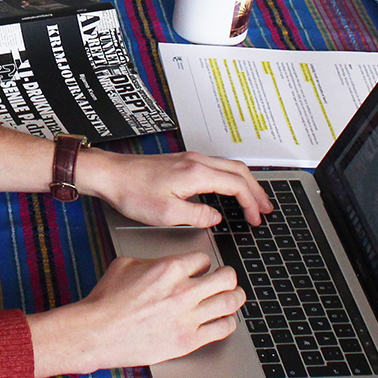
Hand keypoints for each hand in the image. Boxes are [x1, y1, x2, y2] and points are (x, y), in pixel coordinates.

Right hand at [26, 252, 243, 376]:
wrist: (98, 332)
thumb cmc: (106, 300)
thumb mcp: (126, 264)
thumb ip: (152, 261)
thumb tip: (163, 263)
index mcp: (169, 268)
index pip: (204, 259)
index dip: (204, 263)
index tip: (203, 269)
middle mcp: (183, 292)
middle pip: (226, 278)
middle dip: (229, 277)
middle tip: (228, 279)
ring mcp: (187, 318)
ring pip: (229, 303)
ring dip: (236, 297)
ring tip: (235, 297)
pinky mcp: (187, 341)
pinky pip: (221, 329)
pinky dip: (228, 322)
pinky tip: (225, 320)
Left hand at [76, 148, 272, 227]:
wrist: (111, 175)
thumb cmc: (133, 192)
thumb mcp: (167, 214)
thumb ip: (197, 216)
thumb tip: (215, 217)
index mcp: (197, 173)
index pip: (237, 185)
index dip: (251, 203)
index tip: (256, 219)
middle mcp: (197, 161)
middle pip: (239, 171)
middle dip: (257, 190)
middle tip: (266, 208)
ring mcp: (190, 159)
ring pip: (229, 167)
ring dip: (245, 183)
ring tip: (254, 200)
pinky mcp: (182, 162)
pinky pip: (217, 167)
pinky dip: (231, 179)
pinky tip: (229, 190)